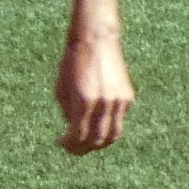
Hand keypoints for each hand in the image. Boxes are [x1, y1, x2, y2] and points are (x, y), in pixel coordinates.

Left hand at [54, 31, 132, 154]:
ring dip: (99, 143)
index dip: (68, 144)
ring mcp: (119, 101)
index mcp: (84, 101)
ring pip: (112, 136)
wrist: (95, 39)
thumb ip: (67, 113)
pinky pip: (118, 121)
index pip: (78, 136)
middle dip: (83, 148)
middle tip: (73, 148)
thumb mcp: (61, 89)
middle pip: (96, 141)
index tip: (60, 143)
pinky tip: (96, 123)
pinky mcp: (128, 97)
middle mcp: (104, 103)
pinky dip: (107, 127)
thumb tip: (74, 131)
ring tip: (86, 142)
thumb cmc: (73, 61)